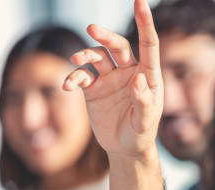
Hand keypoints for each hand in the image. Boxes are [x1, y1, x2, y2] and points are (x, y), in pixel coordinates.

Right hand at [63, 0, 162, 157]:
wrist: (125, 149)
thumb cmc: (141, 135)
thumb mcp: (145, 122)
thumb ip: (144, 102)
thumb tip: (138, 79)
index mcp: (148, 76)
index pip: (148, 45)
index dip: (145, 23)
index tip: (140, 2)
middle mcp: (129, 72)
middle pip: (117, 45)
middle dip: (105, 36)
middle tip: (93, 30)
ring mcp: (110, 79)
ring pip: (97, 57)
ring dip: (86, 53)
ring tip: (76, 58)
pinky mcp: (94, 89)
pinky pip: (81, 76)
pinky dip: (72, 77)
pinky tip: (67, 85)